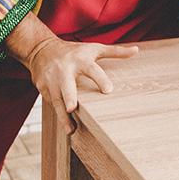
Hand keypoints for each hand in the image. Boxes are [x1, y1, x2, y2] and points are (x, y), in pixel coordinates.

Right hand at [23, 37, 138, 134]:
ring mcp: (51, 79)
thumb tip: (137, 50)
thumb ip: (115, 52)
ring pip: (57, 99)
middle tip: (72, 108)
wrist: (42, 49)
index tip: (108, 90)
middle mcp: (65, 70)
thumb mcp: (94, 49)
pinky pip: (51, 102)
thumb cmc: (74, 51)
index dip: (100, 79)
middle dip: (69, 96)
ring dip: (62, 115)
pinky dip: (57, 113)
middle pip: (67, 84)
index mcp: (81, 60)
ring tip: (71, 130)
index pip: (92, 70)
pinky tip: (64, 124)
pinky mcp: (42, 87)